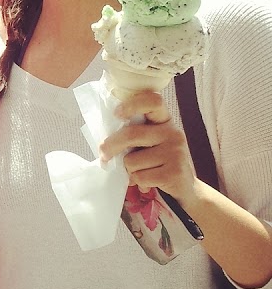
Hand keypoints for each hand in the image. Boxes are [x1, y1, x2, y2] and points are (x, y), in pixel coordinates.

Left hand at [99, 90, 198, 205]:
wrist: (185, 187)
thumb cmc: (158, 162)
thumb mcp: (149, 143)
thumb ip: (133, 135)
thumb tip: (104, 142)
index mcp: (164, 121)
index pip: (153, 101)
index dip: (132, 104)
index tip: (117, 113)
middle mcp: (173, 133)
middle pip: (131, 134)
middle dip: (111, 146)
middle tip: (104, 154)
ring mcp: (176, 152)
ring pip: (132, 161)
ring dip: (129, 170)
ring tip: (142, 171)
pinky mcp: (174, 172)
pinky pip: (139, 177)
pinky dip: (137, 182)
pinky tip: (148, 182)